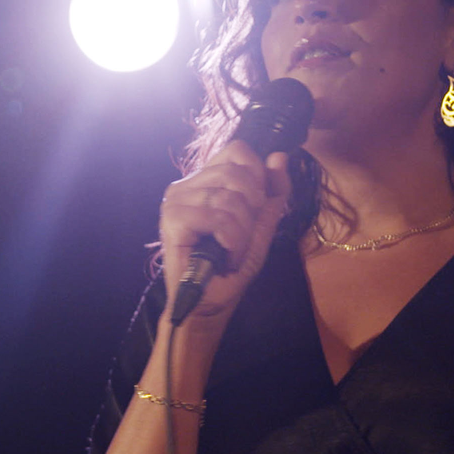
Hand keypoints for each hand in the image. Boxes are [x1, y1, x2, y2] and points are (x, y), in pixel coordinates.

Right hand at [159, 141, 291, 329]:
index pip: (237, 150)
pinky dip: (232, 241)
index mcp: (205, 180)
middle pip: (236, 173)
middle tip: (242, 236)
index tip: (256, 207)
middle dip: (252, 210)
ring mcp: (176, 201)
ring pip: (230, 198)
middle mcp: (186, 184)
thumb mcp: (262, 224)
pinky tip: (225, 257)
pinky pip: (218, 218)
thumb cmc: (230, 266)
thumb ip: (273, 192)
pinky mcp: (173, 220)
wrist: (210, 303)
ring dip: (243, 233)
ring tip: (233, 252)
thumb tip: (280, 156)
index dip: (257, 175)